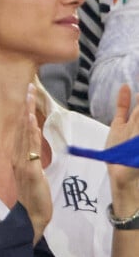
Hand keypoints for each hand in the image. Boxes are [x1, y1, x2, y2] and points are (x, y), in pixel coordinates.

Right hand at [12, 84, 51, 243]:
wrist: (30, 218)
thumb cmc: (32, 199)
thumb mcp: (31, 175)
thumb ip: (30, 160)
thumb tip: (33, 147)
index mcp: (17, 157)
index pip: (21, 129)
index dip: (24, 112)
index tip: (27, 96)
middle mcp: (17, 156)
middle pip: (21, 126)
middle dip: (26, 106)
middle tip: (30, 86)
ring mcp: (22, 162)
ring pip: (25, 133)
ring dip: (28, 113)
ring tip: (30, 95)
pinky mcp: (31, 170)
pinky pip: (30, 147)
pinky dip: (30, 132)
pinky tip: (31, 120)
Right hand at [106, 85, 138, 215]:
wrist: (124, 179)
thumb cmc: (134, 160)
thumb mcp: (135, 139)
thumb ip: (133, 118)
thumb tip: (135, 99)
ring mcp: (131, 125)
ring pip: (137, 106)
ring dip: (138, 95)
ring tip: (137, 77)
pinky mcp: (119, 128)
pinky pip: (121, 110)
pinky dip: (123, 99)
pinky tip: (125, 87)